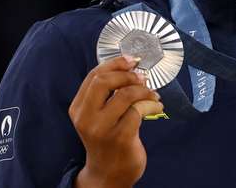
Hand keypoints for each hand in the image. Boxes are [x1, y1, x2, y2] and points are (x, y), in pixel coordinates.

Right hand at [70, 56, 162, 187]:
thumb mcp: (99, 116)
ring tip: (153, 96)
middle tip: (143, 78)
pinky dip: (152, 104)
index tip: (132, 60)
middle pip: (104, 81)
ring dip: (145, 91)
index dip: (115, 64)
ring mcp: (102, 128)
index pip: (94, 76)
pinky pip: (139, 110)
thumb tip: (130, 67)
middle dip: (128, 75)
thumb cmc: (107, 139)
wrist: (108, 173)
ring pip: (125, 94)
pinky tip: (157, 107)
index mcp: (78, 108)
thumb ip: (107, 94)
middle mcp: (86, 117)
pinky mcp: (120, 137)